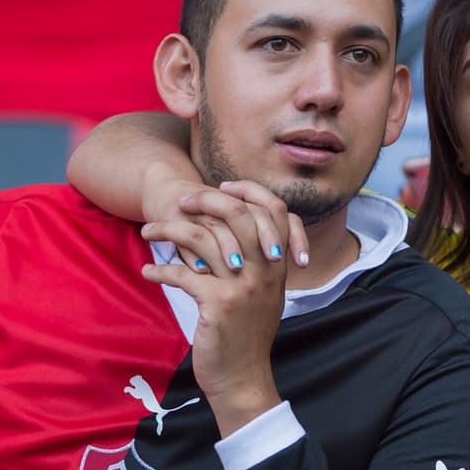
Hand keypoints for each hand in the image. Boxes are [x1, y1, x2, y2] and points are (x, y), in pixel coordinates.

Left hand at [140, 181, 291, 435]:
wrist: (242, 379)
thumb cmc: (245, 336)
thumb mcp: (261, 296)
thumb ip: (254, 264)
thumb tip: (226, 234)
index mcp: (277, 264)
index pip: (274, 209)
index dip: (247, 192)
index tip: (219, 189)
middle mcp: (266, 269)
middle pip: (238, 213)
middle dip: (204, 201)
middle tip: (178, 204)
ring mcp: (243, 286)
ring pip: (203, 239)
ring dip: (169, 231)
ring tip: (148, 233)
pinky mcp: (219, 304)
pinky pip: (183, 275)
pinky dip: (160, 271)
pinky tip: (149, 272)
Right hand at [141, 172, 310, 270]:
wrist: (168, 198)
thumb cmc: (210, 223)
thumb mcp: (241, 232)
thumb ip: (268, 243)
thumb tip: (299, 263)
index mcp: (247, 206)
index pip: (279, 216)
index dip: (293, 236)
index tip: (302, 263)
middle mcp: (227, 204)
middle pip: (254, 213)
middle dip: (267, 236)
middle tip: (275, 260)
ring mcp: (201, 209)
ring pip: (220, 224)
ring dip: (229, 246)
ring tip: (237, 269)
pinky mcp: (174, 217)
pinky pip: (186, 234)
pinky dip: (194, 255)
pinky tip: (202, 271)